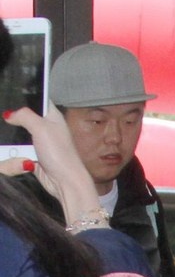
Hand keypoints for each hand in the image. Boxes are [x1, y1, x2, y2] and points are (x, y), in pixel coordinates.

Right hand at [2, 104, 99, 222]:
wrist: (65, 182)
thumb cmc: (58, 153)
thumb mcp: (41, 128)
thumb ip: (24, 116)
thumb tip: (9, 114)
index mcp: (53, 116)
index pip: (38, 99)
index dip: (25, 96)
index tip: (9, 94)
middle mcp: (47, 127)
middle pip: (25, 117)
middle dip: (14, 119)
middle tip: (1, 117)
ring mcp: (40, 142)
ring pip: (19, 134)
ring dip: (12, 136)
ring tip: (2, 133)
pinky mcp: (34, 156)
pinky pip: (19, 149)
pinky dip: (13, 149)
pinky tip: (6, 147)